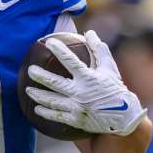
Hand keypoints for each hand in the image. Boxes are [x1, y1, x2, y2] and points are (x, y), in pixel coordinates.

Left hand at [26, 30, 146, 135]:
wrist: (124, 117)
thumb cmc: (115, 89)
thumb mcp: (110, 68)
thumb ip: (99, 50)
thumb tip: (90, 32)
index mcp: (89, 78)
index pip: (71, 61)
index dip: (59, 50)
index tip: (49, 42)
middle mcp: (81, 93)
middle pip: (55, 83)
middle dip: (40, 76)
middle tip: (30, 70)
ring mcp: (77, 108)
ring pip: (52, 100)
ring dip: (38, 95)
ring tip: (27, 89)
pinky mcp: (76, 120)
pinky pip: (57, 115)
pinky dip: (45, 112)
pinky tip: (37, 108)